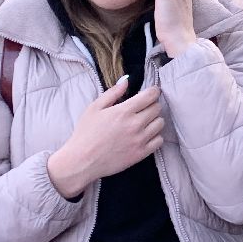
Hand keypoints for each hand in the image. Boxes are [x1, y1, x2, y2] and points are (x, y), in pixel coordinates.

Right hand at [47, 79, 163, 198]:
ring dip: (154, 120)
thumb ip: (112, 93)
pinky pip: (159, 140)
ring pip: (160, 123)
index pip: (150, 95)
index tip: (152, 92)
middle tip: (143, 108)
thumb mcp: (94, 108)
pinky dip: (155, 136)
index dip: (154, 91)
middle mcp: (135, 124)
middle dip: (152, 105)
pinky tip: (145, 135)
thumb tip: (126, 81)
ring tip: (144, 122)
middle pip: (157, 108)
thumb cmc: (85, 133)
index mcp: (123, 111)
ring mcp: (140, 139)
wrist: (82, 161)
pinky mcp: (142, 153)